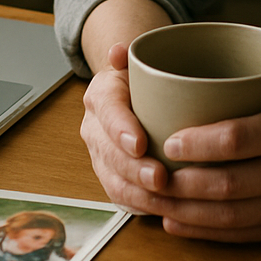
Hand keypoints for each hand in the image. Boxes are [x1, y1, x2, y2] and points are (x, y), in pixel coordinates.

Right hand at [79, 41, 162, 213]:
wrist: (133, 96)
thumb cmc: (143, 80)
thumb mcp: (140, 61)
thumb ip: (134, 55)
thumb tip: (119, 51)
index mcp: (101, 96)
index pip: (107, 112)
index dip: (121, 130)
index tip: (140, 143)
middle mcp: (95, 128)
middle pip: (109, 153)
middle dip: (134, 169)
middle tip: (160, 178)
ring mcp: (101, 156)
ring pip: (113, 181)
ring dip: (138, 194)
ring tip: (164, 198)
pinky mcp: (112, 178)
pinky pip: (122, 197)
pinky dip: (142, 206)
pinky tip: (164, 209)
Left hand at [95, 61, 260, 241]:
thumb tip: (208, 51)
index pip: (239, 139)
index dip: (198, 144)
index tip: (169, 139)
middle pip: (229, 184)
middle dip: (182, 182)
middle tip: (149, 171)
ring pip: (233, 215)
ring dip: (187, 211)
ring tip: (154, 199)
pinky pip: (247, 233)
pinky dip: (208, 231)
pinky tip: (179, 222)